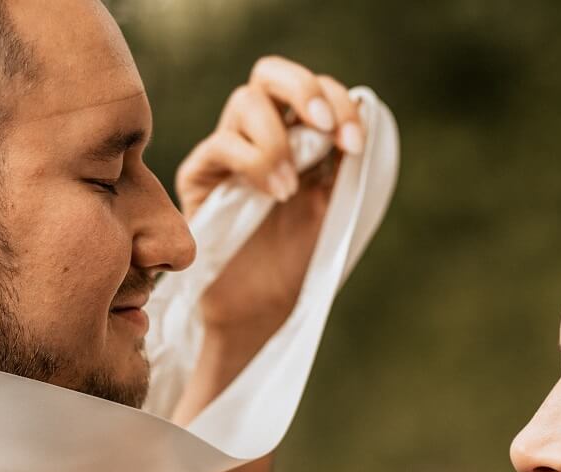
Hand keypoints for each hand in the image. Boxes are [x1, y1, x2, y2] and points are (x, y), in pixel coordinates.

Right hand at [176, 57, 364, 363]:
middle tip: (324, 126)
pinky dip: (253, 161)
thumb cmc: (296, 261)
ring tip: (289, 187)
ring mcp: (227, 154)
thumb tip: (360, 110)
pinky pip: (219, 144)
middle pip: (271, 73)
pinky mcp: (199, 177)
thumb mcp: (332, 205)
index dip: (338, 103)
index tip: (354, 144)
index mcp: (296, 136)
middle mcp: (260, 136)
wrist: (260, 309)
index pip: (313, 90)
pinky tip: (272, 194)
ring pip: (245, 101)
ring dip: (277, 139)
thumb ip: (342, 160)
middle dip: (304, 90)